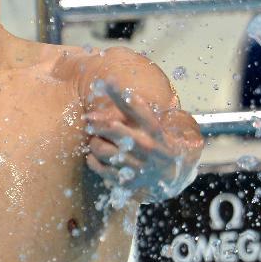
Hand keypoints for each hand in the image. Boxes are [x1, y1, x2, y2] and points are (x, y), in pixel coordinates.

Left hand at [84, 78, 201, 202]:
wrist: (171, 173)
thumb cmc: (155, 141)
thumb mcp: (149, 123)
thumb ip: (129, 108)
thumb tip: (106, 87)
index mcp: (154, 129)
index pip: (136, 108)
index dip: (119, 93)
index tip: (106, 81)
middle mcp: (147, 146)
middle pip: (113, 128)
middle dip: (96, 123)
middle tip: (89, 121)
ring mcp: (137, 165)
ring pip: (102, 149)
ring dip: (93, 143)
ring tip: (95, 140)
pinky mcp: (128, 181)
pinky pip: (100, 168)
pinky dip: (93, 160)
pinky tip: (95, 156)